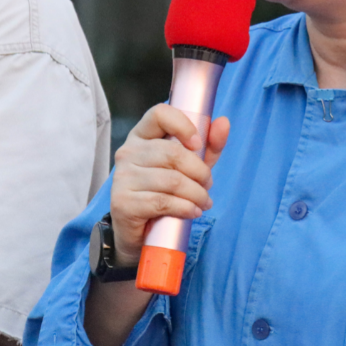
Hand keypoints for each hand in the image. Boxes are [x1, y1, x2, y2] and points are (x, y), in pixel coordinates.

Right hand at [109, 104, 229, 265]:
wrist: (140, 231)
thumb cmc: (166, 191)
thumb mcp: (191, 166)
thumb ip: (209, 145)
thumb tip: (223, 122)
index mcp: (142, 136)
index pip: (159, 114)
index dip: (183, 125)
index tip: (198, 144)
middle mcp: (128, 152)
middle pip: (173, 152)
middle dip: (199, 171)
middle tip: (207, 184)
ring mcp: (122, 177)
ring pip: (172, 180)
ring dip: (197, 194)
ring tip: (204, 202)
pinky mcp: (122, 202)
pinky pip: (163, 201)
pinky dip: (185, 208)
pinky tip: (192, 211)